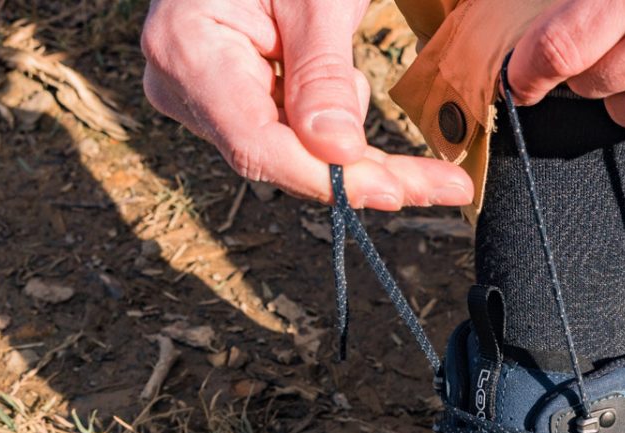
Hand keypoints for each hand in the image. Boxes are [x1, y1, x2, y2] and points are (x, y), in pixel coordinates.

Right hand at [141, 0, 473, 207]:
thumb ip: (320, 72)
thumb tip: (337, 151)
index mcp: (186, 49)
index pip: (258, 144)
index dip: (328, 177)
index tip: (396, 192)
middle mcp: (181, 85)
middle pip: (279, 157)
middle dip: (361, 170)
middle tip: (443, 185)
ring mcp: (200, 98)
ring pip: (290, 151)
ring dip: (345, 137)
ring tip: (349, 63)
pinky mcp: (228, 103)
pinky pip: (289, 133)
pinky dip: (332, 124)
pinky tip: (344, 83)